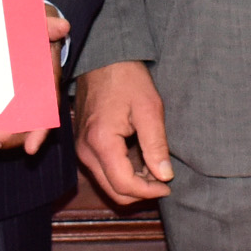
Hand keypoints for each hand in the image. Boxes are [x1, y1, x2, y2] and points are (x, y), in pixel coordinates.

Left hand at [0, 6, 70, 153]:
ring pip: (13, 120)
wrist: (21, 20)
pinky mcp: (0, 90)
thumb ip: (48, 24)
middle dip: (13, 136)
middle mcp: (33, 91)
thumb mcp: (40, 19)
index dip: (40, 130)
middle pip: (27, 121)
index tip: (31, 149)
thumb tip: (62, 27)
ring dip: (1, 134)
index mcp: (46, 77)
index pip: (46, 107)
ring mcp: (17, 93)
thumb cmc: (34, 23)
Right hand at [75, 60, 172, 205]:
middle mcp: (85, 150)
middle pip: (113, 191)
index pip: (124, 184)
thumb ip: (156, 145)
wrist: (103, 59)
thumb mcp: (149, 109)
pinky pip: (103, 171)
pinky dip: (123, 173)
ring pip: (107, 184)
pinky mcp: (84, 145)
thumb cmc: (127, 79)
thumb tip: (165, 176)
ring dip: (132, 183)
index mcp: (101, 142)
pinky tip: (141, 159)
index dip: (149, 191)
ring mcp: (82, 149)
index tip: (168, 185)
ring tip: (154, 167)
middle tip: (163, 180)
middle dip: (141, 192)